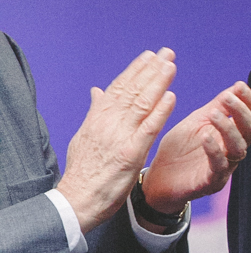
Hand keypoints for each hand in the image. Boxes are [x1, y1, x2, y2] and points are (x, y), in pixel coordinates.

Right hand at [56, 48, 177, 235]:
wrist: (78, 199)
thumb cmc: (83, 171)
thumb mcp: (84, 136)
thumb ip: (94, 112)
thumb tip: (97, 90)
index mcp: (97, 117)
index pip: (119, 87)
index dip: (135, 70)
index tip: (149, 56)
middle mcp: (108, 122)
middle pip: (132, 90)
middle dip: (151, 69)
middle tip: (167, 53)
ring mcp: (120, 137)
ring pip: (142, 103)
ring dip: (158, 82)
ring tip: (171, 66)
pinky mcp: (131, 153)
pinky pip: (149, 128)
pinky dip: (161, 111)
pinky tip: (171, 97)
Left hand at [141, 82, 250, 216]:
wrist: (159, 178)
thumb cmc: (179, 149)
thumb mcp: (198, 122)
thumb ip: (217, 107)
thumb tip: (235, 87)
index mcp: (231, 135)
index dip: (249, 101)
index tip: (240, 85)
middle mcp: (232, 151)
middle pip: (250, 131)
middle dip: (242, 112)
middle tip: (228, 98)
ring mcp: (224, 168)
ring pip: (239, 148)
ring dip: (229, 128)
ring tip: (214, 114)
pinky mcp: (211, 182)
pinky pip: (218, 166)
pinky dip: (214, 150)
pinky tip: (206, 136)